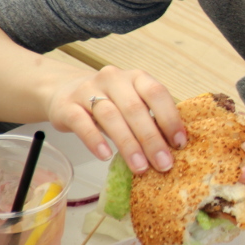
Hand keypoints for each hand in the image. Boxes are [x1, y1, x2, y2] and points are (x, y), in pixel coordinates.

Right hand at [45, 66, 183, 172]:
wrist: (65, 91)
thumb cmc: (111, 102)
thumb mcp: (133, 104)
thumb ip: (150, 119)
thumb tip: (173, 149)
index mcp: (137, 78)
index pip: (157, 94)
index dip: (170, 118)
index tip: (179, 143)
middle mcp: (114, 79)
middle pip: (135, 109)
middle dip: (151, 139)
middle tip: (163, 164)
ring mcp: (88, 90)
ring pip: (111, 117)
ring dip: (128, 144)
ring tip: (139, 167)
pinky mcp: (66, 106)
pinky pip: (82, 123)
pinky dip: (95, 140)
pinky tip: (106, 156)